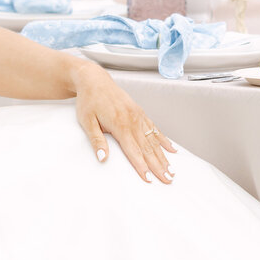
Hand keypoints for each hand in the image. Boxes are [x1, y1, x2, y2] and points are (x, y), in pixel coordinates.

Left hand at [70, 62, 176, 183]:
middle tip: (168, 179)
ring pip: (153, 140)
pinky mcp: (140, 112)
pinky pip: (154, 129)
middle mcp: (133, 120)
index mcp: (119, 124)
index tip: (149, 179)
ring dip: (164, 156)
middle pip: (148, 148)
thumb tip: (103, 159)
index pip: (133, 150)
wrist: (94, 80)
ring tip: (172, 170)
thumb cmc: (89, 100)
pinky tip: (172, 150)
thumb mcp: (86, 121)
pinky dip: (164, 140)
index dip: (141, 166)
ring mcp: (138, 116)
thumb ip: (97, 140)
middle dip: (158, 166)